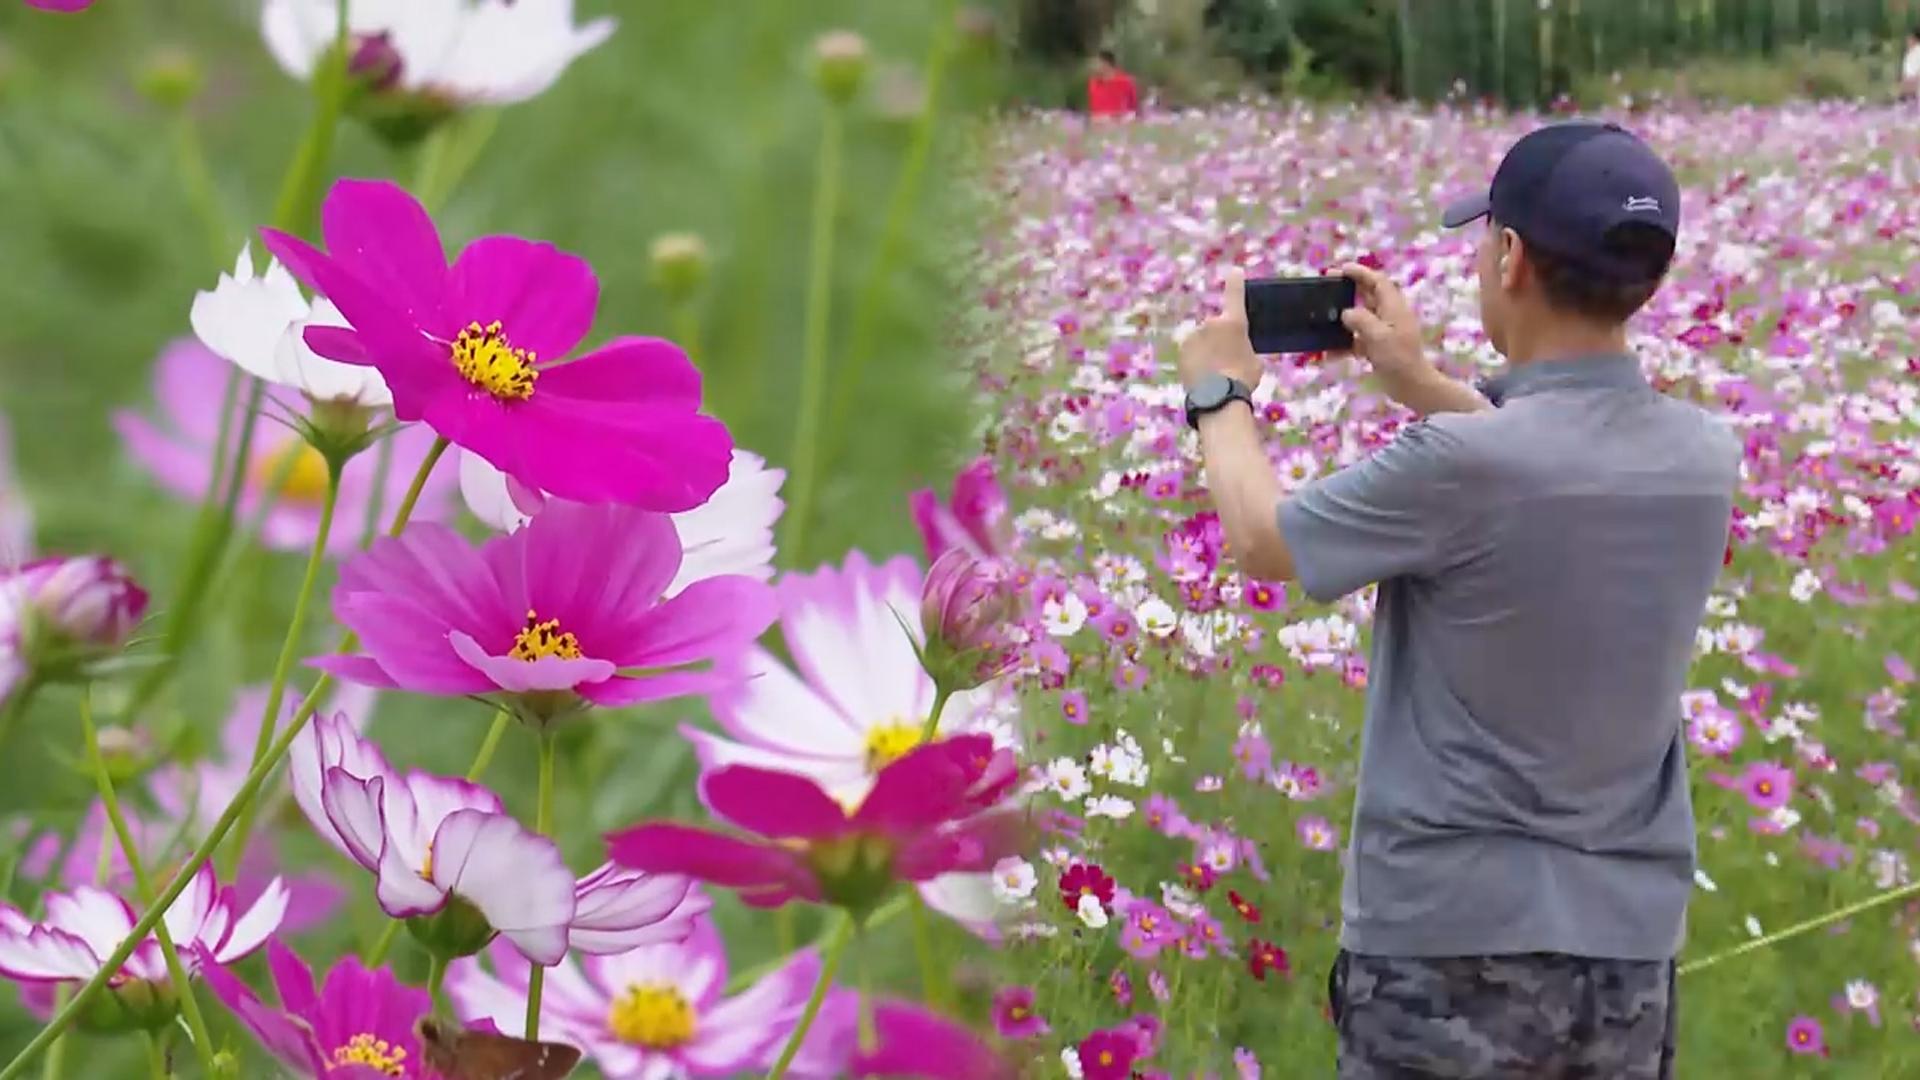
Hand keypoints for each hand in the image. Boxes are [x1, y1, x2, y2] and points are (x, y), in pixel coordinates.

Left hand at [1176, 269, 1261, 388]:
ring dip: (1206, 351)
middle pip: (1215, 328)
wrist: (1217, 396)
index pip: (1235, 294)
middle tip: (1226, 361)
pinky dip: (1195, 361)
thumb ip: (1245, 348)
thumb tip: (1239, 352)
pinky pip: (1191, 352)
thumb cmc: (1243, 379)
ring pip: (1201, 340)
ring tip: (1214, 373)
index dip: (1235, 281)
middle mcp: (1211, 323)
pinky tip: (1202, 377)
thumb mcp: (1255, 361)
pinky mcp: (1181, 350)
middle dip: (1219, 339)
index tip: (1235, 271)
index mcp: (1234, 322)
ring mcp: (1193, 335)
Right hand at [1337, 262, 1436, 387]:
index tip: (1341, 270)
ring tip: (1324, 318)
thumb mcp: (1378, 336)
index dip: (1360, 273)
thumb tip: (1346, 312)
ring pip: (1360, 317)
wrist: (1411, 386)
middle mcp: (1389, 315)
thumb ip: (1360, 320)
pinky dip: (1344, 343)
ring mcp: (1383, 331)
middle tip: (1327, 287)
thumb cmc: (1398, 358)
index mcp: (1393, 307)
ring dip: (1343, 318)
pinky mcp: (1378, 347)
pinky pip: (1357, 339)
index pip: (1377, 282)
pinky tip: (1330, 353)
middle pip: (1368, 295)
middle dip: (1349, 290)